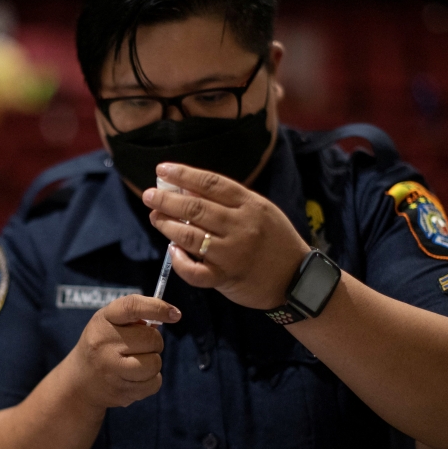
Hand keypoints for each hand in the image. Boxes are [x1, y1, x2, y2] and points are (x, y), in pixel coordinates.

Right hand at [66, 295, 179, 409]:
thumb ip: (135, 316)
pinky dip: (151, 381)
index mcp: (103, 320)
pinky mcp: (120, 391)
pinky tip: (135, 378)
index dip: (157, 308)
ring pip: (155, 363)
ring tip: (137, 362)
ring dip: (153, 363)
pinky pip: (154, 384)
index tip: (175, 314)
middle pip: (152, 338)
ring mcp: (110, 369)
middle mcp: (103, 343)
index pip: (132, 307)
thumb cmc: (103, 344)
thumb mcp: (109, 323)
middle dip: (154, 342)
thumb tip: (167, 315)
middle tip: (142, 346)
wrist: (80, 381)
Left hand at [142, 162, 310, 309]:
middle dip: (167, 199)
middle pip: (195, 207)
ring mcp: (233, 254)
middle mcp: (241, 226)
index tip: (162, 169)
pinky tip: (173, 251)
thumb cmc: (274, 240)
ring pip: (189, 236)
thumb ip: (228, 201)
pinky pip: (194, 271)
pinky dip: (179, 261)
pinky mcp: (226, 278)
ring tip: (155, 217)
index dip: (184, 174)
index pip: (211, 183)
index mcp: (250, 205)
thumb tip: (187, 187)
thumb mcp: (260, 211)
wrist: (297, 279)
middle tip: (150, 195)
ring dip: (167, 225)